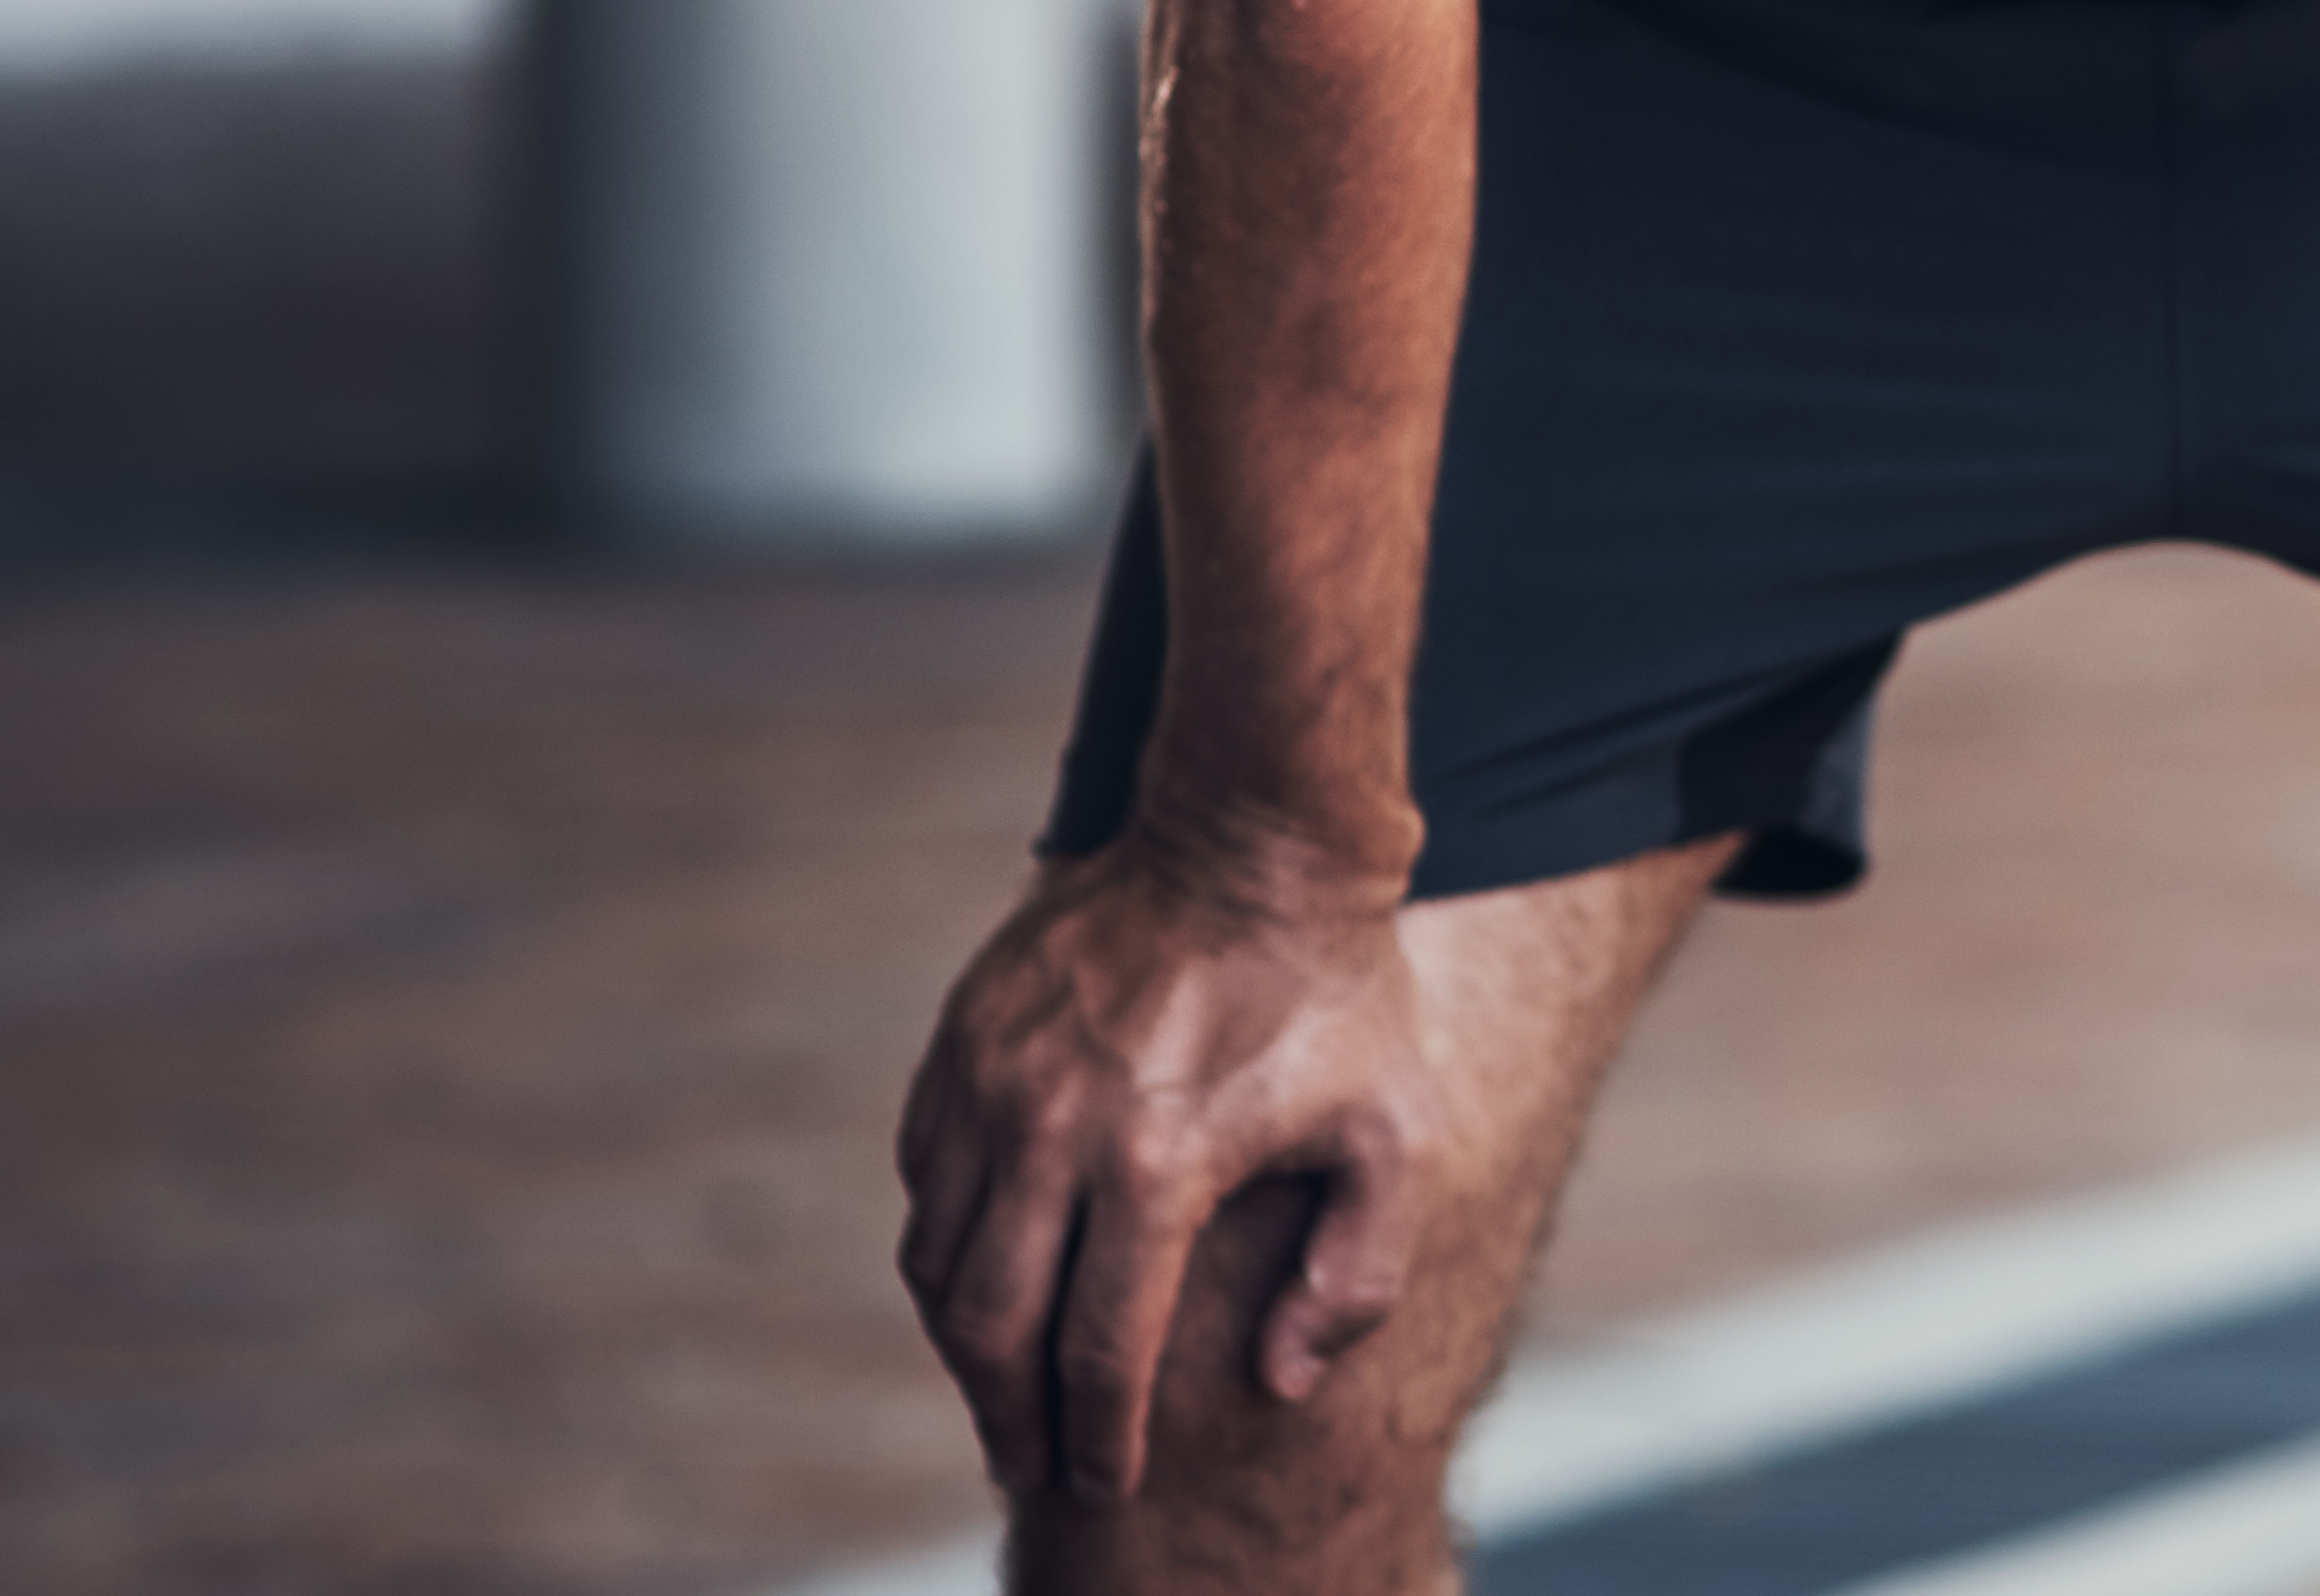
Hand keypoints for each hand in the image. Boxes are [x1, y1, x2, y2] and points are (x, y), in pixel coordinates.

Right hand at [893, 830, 1436, 1507]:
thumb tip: (1282, 1380)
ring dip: (965, 1342)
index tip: (1104, 1483)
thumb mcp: (1396, 1131)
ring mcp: (995, 1078)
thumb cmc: (1339, 991)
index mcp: (1158, 1163)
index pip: (1100, 1351)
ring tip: (1002, 1388)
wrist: (1258, 835)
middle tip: (1031, 1467)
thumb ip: (1356, 1272)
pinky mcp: (964, 1037)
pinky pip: (924, 1174)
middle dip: (1008, 1419)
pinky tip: (986, 1274)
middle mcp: (1054, 1128)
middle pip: (992, 1327)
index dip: (1098, 1439)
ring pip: (940, 1259)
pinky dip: (945, 1244)